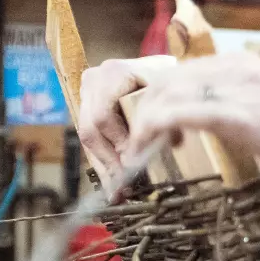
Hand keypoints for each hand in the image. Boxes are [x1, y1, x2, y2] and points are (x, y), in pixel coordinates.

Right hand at [78, 55, 175, 183]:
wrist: (158, 68)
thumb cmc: (167, 80)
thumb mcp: (170, 94)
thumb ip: (168, 115)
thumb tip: (173, 143)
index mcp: (113, 73)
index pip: (104, 117)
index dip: (118, 142)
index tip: (133, 163)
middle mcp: (93, 81)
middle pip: (91, 130)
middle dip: (109, 160)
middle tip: (123, 184)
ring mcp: (87, 94)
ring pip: (88, 138)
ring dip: (104, 166)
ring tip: (116, 192)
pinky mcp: (87, 107)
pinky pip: (91, 139)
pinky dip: (103, 161)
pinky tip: (112, 182)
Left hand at [122, 51, 259, 185]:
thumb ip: (243, 115)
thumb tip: (220, 135)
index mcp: (239, 66)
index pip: (173, 75)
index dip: (148, 106)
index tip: (143, 141)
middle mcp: (231, 68)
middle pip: (156, 81)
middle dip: (130, 117)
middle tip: (121, 155)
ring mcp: (234, 86)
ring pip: (156, 96)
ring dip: (131, 131)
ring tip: (126, 164)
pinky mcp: (237, 112)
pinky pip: (172, 114)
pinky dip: (147, 137)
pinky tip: (141, 160)